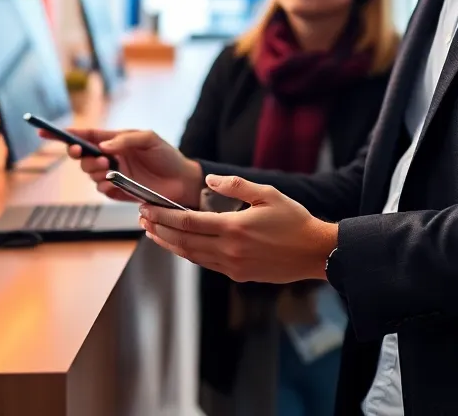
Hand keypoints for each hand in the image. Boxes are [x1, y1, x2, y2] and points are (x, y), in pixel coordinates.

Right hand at [58, 129, 203, 207]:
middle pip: (82, 156)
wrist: (181, 182)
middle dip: (81, 155)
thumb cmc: (167, 156)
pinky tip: (116, 184)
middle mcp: (110, 157)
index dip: (64, 134)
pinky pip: (102, 190)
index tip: (45, 131)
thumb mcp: (149, 139)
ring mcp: (113, 175)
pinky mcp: (117, 191)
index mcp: (115, 140)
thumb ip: (125, 139)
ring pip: (89, 174)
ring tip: (111, 168)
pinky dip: (105, 186)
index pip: (85, 135)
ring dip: (95, 170)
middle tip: (90, 154)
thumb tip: (102, 146)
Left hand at [139, 174, 337, 283]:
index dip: (163, 215)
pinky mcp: (238, 275)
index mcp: (233, 228)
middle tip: (143, 219)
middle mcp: (229, 250)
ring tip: (154, 233)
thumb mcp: (267, 193)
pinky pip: (206, 264)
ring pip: (191, 256)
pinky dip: (189, 254)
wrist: (314, 252)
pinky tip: (182, 245)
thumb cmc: (294, 220)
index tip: (146, 208)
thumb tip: (208, 182)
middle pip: (183, 241)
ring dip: (170, 244)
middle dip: (159, 230)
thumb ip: (235, 186)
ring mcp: (233, 266)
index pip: (187, 222)